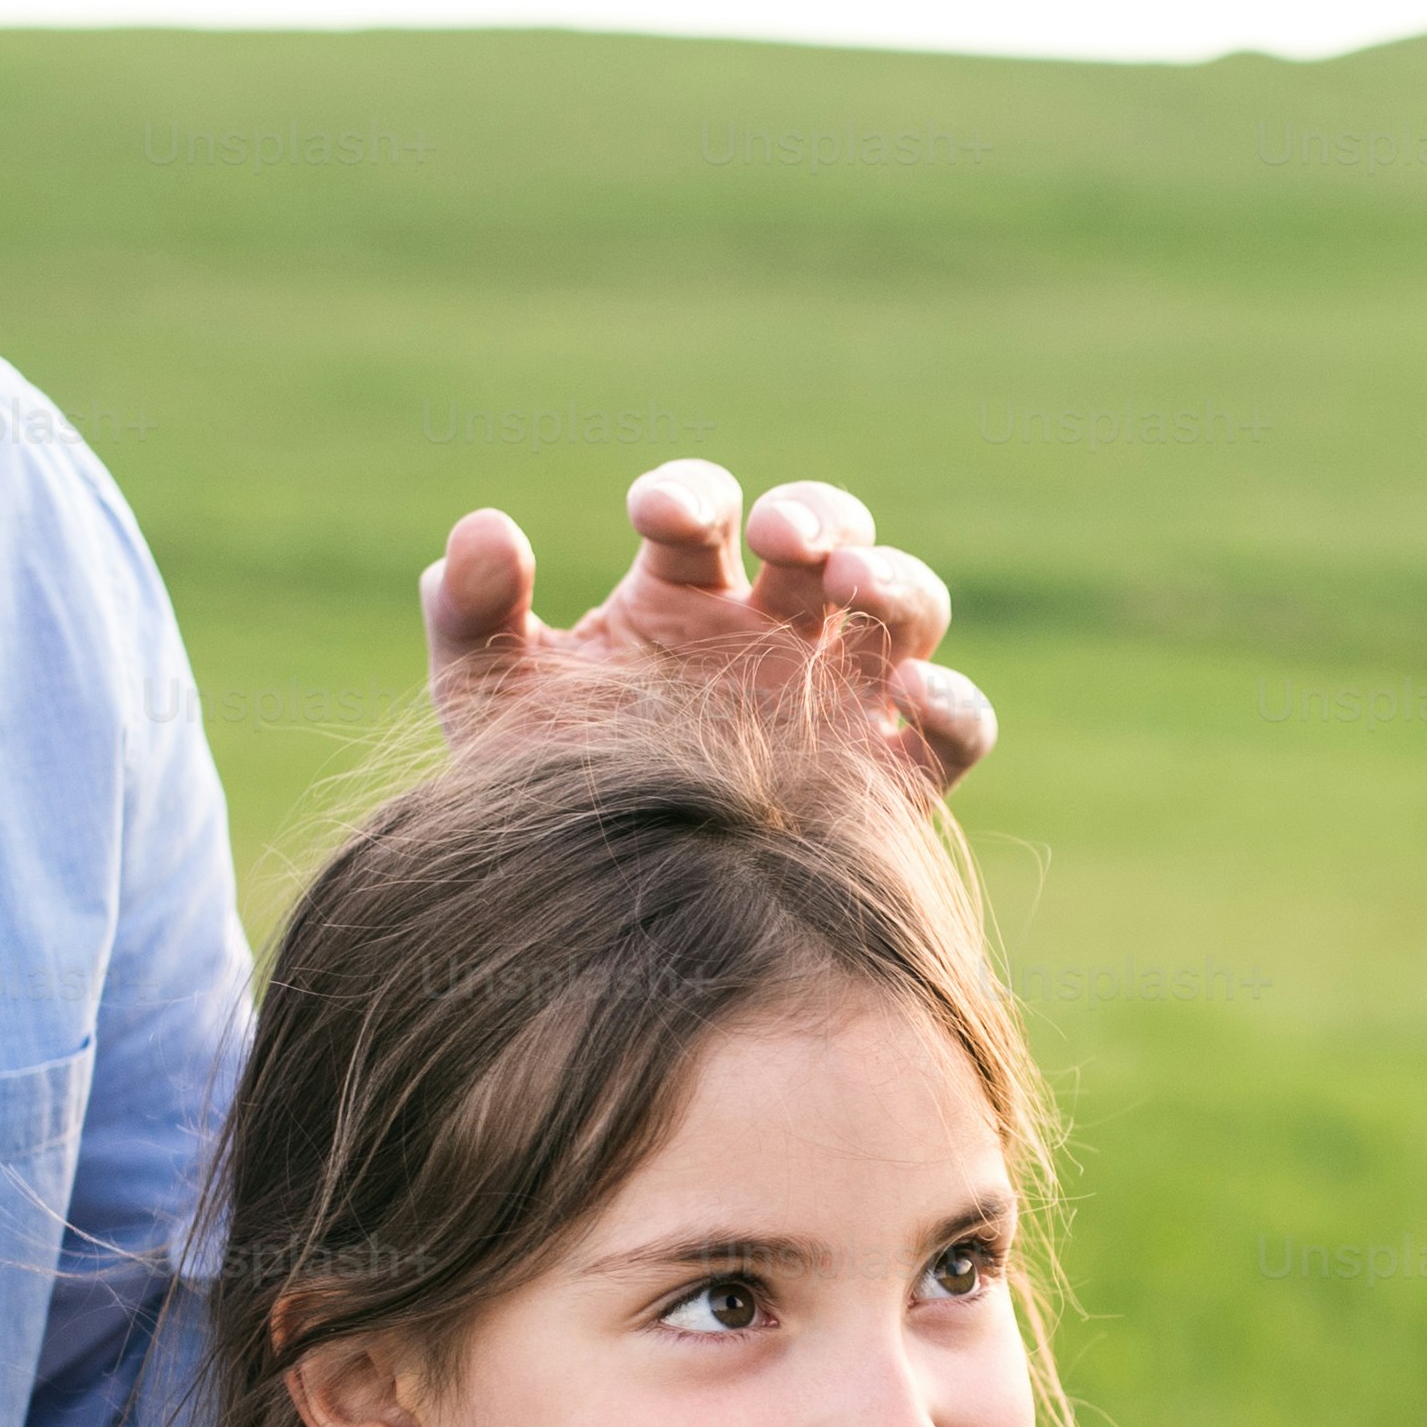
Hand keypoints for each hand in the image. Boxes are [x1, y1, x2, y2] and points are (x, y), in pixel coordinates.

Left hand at [422, 460, 994, 782]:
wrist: (586, 932)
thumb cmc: (541, 798)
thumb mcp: (487, 702)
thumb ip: (469, 613)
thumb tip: (486, 528)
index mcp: (680, 599)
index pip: (705, 514)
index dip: (691, 495)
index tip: (658, 514)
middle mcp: (771, 638)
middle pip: (833, 537)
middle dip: (818, 517)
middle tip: (785, 538)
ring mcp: (838, 706)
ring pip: (909, 616)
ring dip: (895, 582)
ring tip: (851, 586)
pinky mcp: (888, 785)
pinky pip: (956, 733)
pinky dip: (955, 703)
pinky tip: (913, 695)